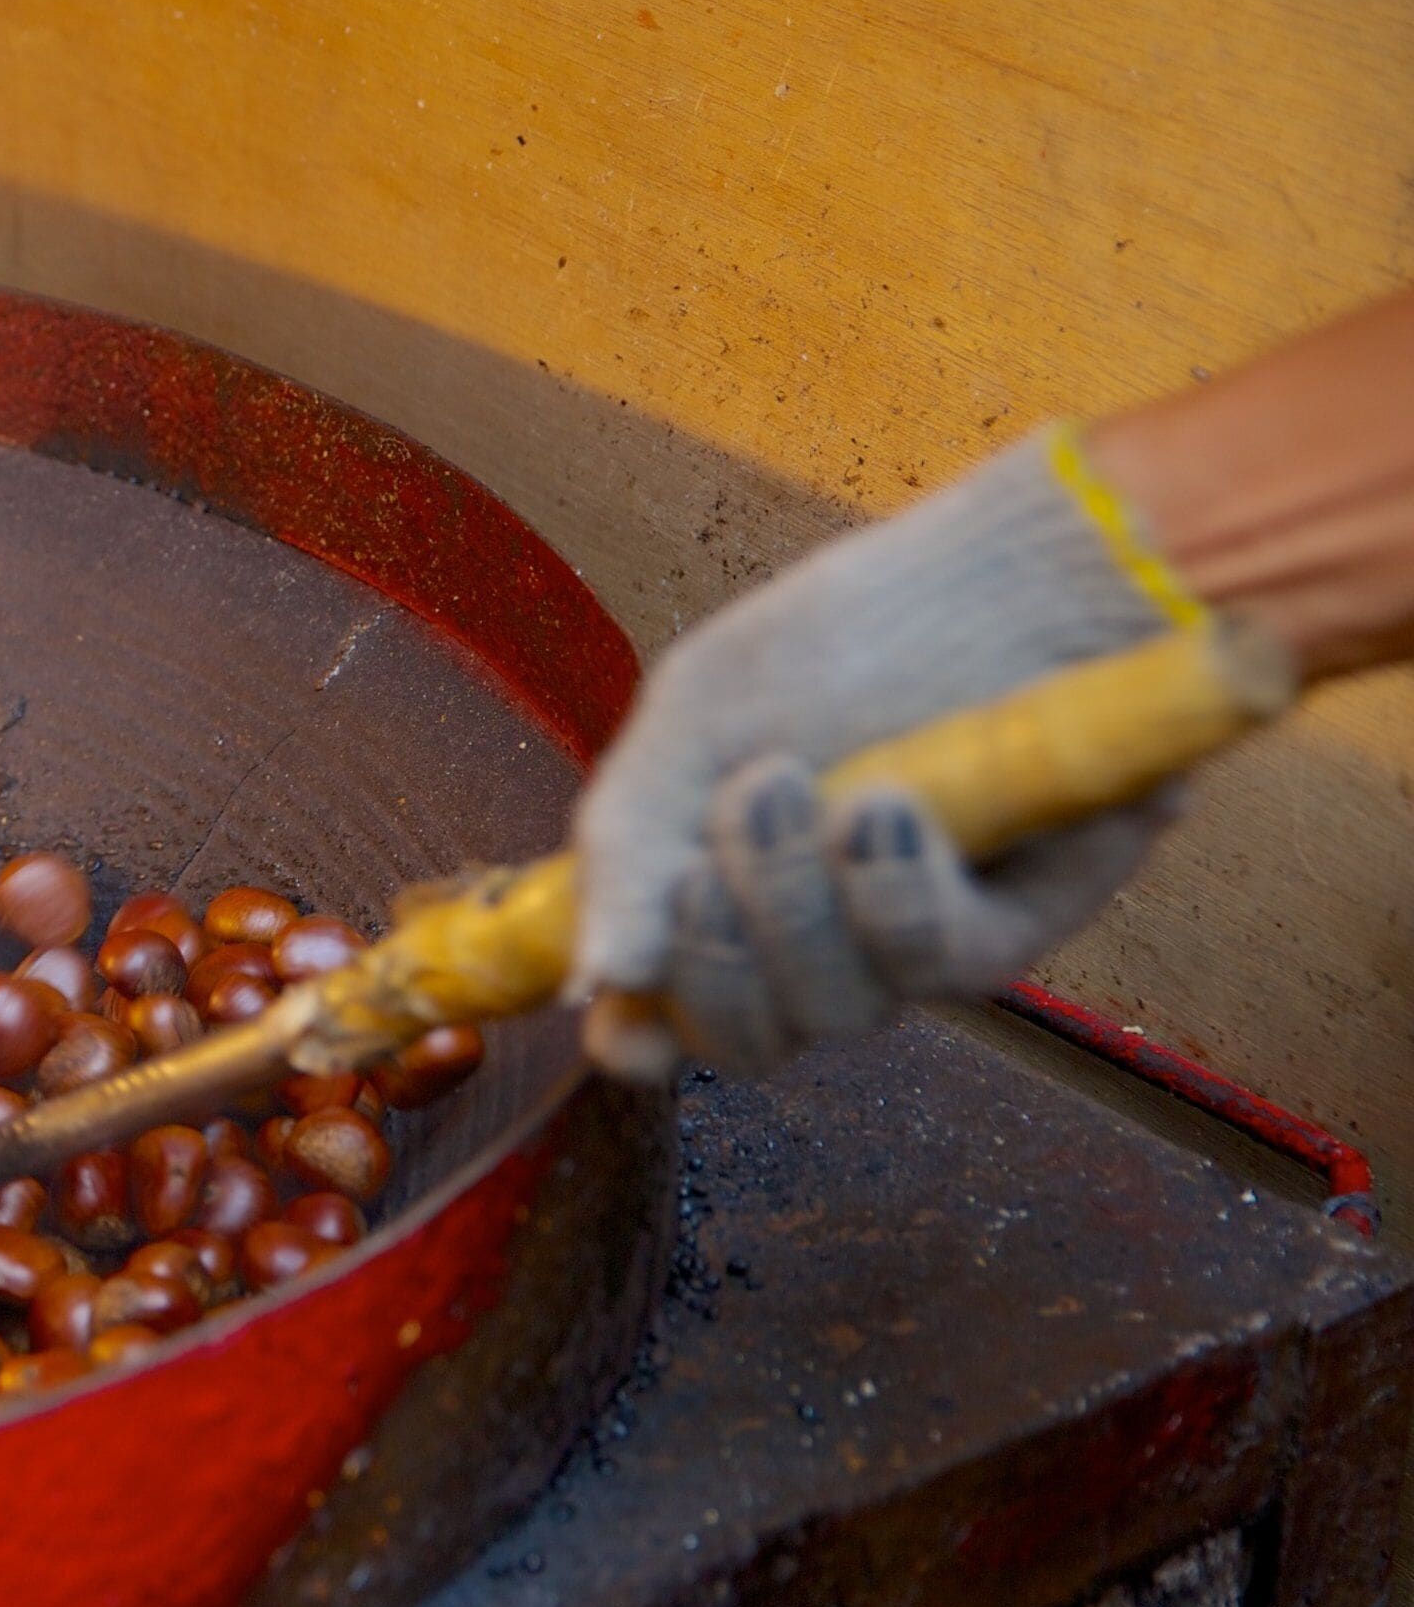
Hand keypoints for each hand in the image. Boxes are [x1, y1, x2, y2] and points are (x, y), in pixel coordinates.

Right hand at [570, 428, 1187, 1076]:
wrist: (1010, 568)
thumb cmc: (850, 630)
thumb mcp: (699, 716)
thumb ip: (631, 844)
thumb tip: (597, 981)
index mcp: (721, 891)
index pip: (666, 1021)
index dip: (638, 1035)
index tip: (623, 1015)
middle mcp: (815, 940)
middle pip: (744, 1038)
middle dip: (715, 951)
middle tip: (724, 832)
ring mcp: (909, 944)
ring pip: (833, 1011)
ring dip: (797, 904)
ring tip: (801, 781)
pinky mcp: (1009, 925)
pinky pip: (931, 968)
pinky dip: (892, 896)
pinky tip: (891, 807)